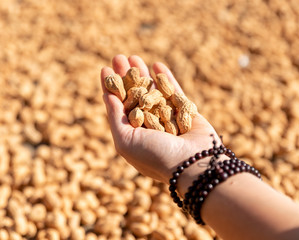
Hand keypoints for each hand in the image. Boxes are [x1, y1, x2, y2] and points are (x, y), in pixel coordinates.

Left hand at [100, 54, 219, 185]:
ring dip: (143, 73)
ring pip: (153, 91)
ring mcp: (168, 118)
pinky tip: (157, 64)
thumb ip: (116, 118)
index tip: (104, 69)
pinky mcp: (186, 112)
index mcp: (133, 134)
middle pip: (134, 95)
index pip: (119, 106)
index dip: (111, 87)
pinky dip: (166, 78)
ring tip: (133, 56)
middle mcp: (149, 125)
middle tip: (118, 57)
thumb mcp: (125, 141)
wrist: (193, 165)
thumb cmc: (155, 156)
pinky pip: (174, 91)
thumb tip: (106, 96)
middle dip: (126, 76)